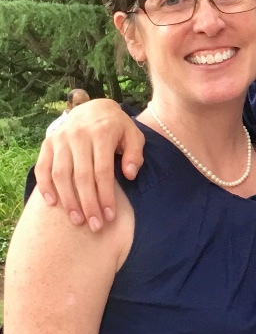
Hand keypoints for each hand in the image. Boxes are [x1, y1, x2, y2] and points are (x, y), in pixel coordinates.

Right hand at [33, 99, 144, 230]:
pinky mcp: (47, 143)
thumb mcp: (134, 135)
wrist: (94, 108)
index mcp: (102, 133)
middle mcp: (78, 136)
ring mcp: (60, 139)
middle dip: (88, 204)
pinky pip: (42, 168)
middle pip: (82, 177)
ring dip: (68, 200)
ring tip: (77, 220)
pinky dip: (45, 187)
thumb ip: (135, 154)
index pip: (103, 171)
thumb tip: (130, 175)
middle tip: (95, 225)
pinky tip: (53, 204)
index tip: (109, 215)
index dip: (106, 195)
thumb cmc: (118, 127)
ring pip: (61, 175)